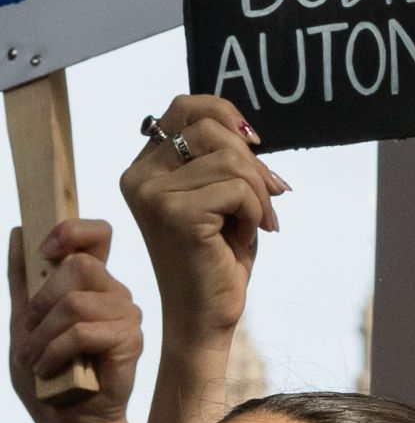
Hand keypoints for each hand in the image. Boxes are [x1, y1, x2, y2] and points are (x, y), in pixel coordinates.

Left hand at [9, 221, 139, 422]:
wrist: (63, 420)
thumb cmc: (46, 374)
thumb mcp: (22, 322)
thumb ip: (23, 279)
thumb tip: (18, 231)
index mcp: (91, 284)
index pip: (97, 235)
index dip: (74, 230)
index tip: (46, 249)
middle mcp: (113, 294)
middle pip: (79, 266)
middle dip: (41, 304)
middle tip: (31, 334)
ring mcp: (126, 315)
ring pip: (75, 303)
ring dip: (42, 337)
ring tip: (38, 360)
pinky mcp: (130, 340)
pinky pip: (83, 332)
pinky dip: (55, 353)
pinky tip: (51, 369)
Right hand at [119, 95, 287, 343]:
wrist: (206, 314)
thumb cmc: (217, 256)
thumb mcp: (219, 196)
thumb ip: (221, 159)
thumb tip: (246, 130)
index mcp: (145, 168)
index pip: (185, 107)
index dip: (225, 114)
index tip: (254, 143)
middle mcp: (140, 177)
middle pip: (211, 128)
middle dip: (252, 162)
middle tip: (266, 199)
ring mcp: (153, 194)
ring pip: (231, 159)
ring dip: (259, 192)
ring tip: (254, 222)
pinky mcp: (175, 213)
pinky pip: (238, 188)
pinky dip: (256, 210)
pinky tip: (247, 234)